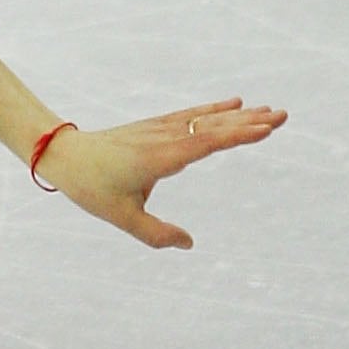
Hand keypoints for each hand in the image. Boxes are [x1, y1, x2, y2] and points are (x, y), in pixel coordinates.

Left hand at [37, 98, 287, 249]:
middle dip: (249, 122)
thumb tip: (188, 243)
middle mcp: (164, 138)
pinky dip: (214, 110)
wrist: (65, 155)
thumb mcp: (122, 218)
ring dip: (238, 115)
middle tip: (283, 116)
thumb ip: (157, 234)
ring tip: (269, 110)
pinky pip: (191, 115)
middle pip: (213, 127)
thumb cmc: (92, 188)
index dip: (238, 134)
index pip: (206, 142)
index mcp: (160, 157)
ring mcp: (160, 129)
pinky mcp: (155, 127)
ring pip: (205, 119)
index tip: (265, 127)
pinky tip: (232, 105)